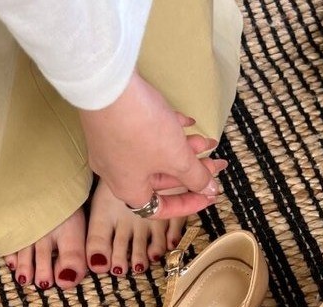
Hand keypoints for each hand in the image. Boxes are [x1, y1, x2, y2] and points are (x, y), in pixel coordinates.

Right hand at [78, 71, 222, 219]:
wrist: (107, 83)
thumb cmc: (141, 129)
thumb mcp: (177, 158)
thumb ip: (196, 177)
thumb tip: (210, 190)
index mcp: (128, 189)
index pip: (160, 208)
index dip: (188, 204)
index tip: (208, 196)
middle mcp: (116, 172)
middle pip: (160, 179)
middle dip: (190, 171)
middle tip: (215, 163)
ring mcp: (112, 146)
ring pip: (154, 154)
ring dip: (183, 149)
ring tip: (207, 140)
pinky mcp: (112, 122)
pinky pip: (144, 133)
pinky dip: (167, 130)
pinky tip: (188, 121)